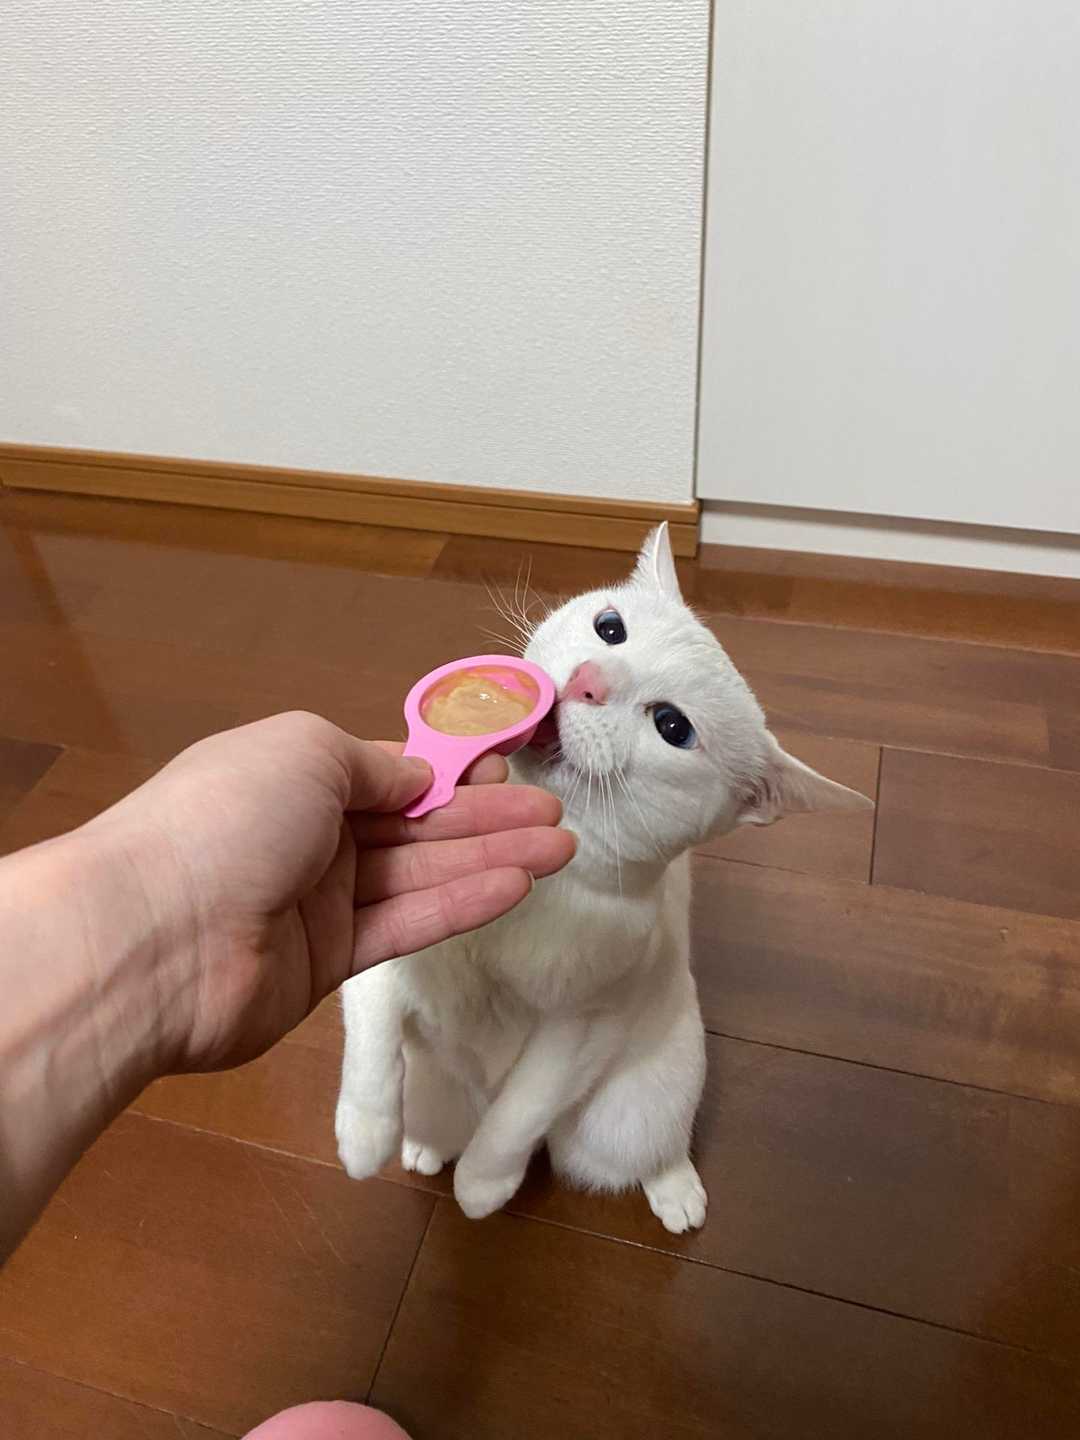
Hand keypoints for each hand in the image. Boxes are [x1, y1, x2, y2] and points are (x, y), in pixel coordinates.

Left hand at [82, 712, 573, 1072]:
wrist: (154, 937)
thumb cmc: (229, 816)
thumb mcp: (305, 751)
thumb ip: (373, 766)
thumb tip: (420, 778)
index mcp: (296, 776)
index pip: (391, 775)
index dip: (452, 773)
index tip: (509, 770)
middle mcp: (311, 835)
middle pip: (417, 827)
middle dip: (489, 818)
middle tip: (556, 819)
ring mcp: (320, 902)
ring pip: (421, 876)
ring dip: (491, 860)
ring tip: (561, 850)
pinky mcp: (329, 964)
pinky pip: (406, 926)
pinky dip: (460, 905)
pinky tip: (515, 886)